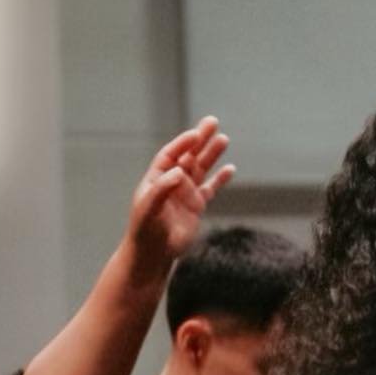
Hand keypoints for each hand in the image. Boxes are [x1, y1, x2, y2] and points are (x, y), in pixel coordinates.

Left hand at [126, 118, 234, 281]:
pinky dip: (220, 180)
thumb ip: (162, 189)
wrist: (153, 252)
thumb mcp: (149, 208)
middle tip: (213, 122)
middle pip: (189, 155)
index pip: (171, 154)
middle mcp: (173, 181)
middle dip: (200, 139)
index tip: (195, 135)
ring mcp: (186, 193)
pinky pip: (211, 189)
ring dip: (212, 154)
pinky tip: (230, 168)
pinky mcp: (197, 206)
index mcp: (158, 177)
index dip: (183, 143)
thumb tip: (180, 172)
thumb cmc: (145, 229)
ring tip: (224, 139)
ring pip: (202, 169)